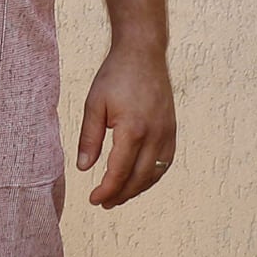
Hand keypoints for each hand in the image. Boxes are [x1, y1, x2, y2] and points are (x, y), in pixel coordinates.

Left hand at [76, 43, 175, 207]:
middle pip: (139, 179)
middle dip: (121, 195)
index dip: (106, 190)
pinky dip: (152, 176)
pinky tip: (139, 179)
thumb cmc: (115, 76)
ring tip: (119, 196)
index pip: (119, 172)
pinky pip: (165, 162)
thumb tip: (83, 168)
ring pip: (155, 174)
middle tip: (104, 203)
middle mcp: (155, 135)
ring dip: (137, 189)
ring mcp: (167, 133)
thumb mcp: (94, 104)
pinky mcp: (172, 129)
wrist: (143, 53)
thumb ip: (89, 138)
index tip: (94, 200)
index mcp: (132, 130)